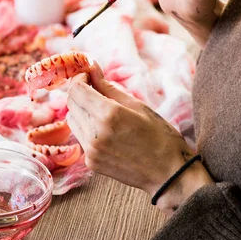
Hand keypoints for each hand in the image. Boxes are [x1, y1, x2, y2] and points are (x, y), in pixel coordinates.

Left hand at [67, 63, 212, 213]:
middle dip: (80, 92)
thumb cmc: (160, 136)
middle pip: (71, 104)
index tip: (89, 75)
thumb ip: (108, 87)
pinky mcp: (91, 163)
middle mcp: (95, 133)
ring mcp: (91, 151)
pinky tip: (105, 129)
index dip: (80, 78)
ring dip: (81, 110)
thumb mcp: (137, 105)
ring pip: (72, 120)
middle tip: (94, 88)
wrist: (168, 173)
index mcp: (109, 114)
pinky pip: (80, 137)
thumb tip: (92, 66)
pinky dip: (87, 128)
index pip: (76, 89)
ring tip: (102, 110)